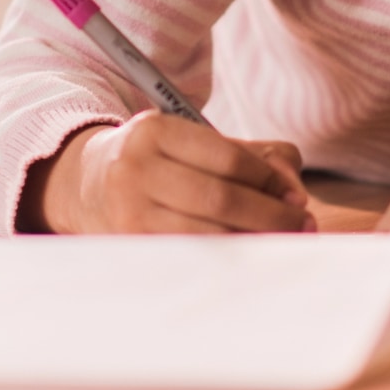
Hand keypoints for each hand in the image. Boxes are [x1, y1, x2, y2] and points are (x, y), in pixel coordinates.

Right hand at [28, 112, 317, 234]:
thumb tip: (292, 190)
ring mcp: (127, 213)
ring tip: (282, 241)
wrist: (87, 185)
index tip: (296, 195)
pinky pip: (191, 257)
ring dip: (254, 241)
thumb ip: (253, 155)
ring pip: (207, 235)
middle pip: (219, 200)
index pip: (227, 159)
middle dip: (271, 216)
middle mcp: (133, 170)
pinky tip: (248, 254)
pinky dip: (227, 258)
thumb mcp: (195, 141)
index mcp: (153, 131)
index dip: (269, 180)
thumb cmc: (161, 161)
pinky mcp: (129, 248)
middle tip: (301, 223)